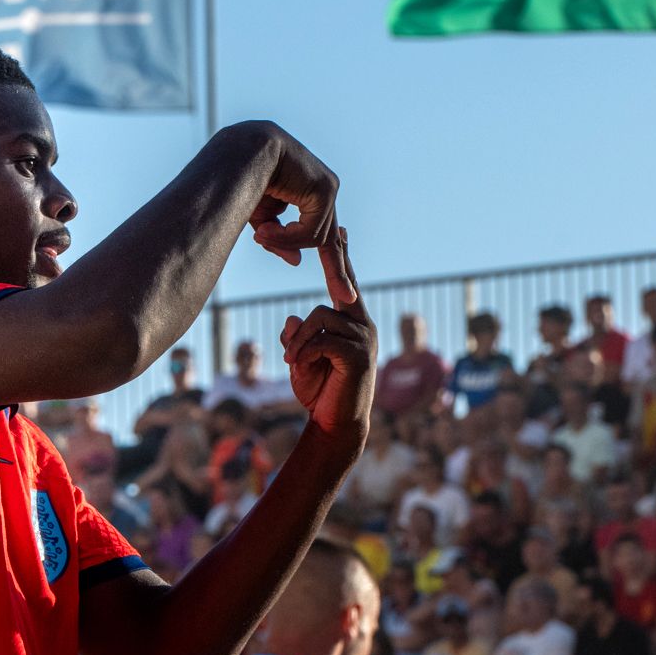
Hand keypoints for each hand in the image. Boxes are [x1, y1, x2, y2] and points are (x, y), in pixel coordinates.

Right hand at [248, 125, 351, 303]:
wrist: (239, 153)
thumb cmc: (243, 182)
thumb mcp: (260, 217)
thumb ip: (279, 238)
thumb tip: (297, 261)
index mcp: (309, 195)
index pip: (323, 234)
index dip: (333, 265)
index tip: (345, 292)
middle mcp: (323, 190)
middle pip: (329, 239)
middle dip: (335, 271)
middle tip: (347, 298)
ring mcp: (327, 188)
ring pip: (316, 237)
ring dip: (284, 242)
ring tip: (259, 235)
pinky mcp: (325, 188)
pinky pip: (312, 230)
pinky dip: (289, 236)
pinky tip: (266, 228)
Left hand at [278, 230, 375, 433]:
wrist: (336, 425)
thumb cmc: (319, 392)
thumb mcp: (301, 359)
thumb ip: (298, 337)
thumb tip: (291, 318)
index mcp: (354, 324)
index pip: (347, 286)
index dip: (344, 258)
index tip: (341, 229)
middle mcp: (363, 327)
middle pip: (332, 296)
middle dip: (318, 298)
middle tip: (317, 287)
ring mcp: (364, 340)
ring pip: (319, 317)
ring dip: (299, 342)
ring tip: (293, 363)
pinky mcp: (358, 356)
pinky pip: (321, 340)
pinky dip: (303, 352)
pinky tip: (299, 367)